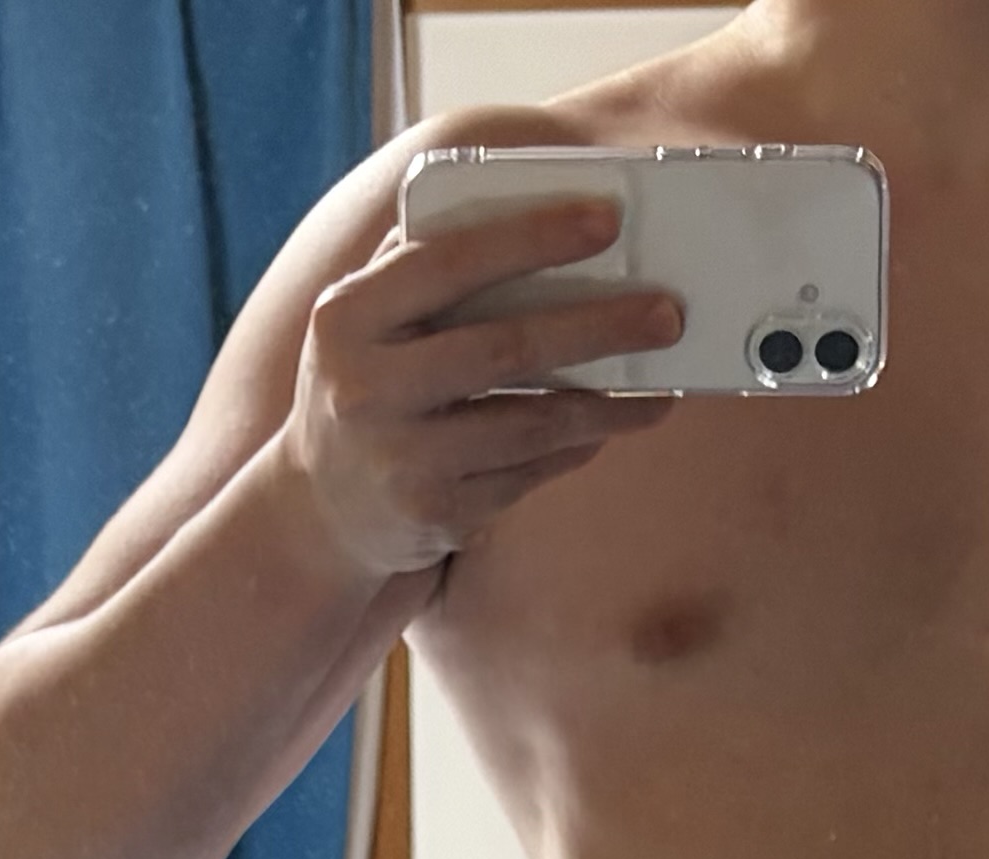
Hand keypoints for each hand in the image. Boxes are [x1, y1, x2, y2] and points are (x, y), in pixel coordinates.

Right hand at [281, 195, 685, 579]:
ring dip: (607, 405)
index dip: (530, 238)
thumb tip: (518, 213)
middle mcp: (369, 389)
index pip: (449, 262)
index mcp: (348, 317)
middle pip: (505, 348)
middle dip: (597, 327)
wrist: (322, 511)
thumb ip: (417, 266)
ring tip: (662, 390)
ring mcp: (405, 460)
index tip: (605, 222)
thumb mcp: (363, 322)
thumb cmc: (364, 387)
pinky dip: (576, 447)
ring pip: (531, 424)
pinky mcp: (441, 514)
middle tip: (665, 314)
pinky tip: (610, 425)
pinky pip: (529, 474)